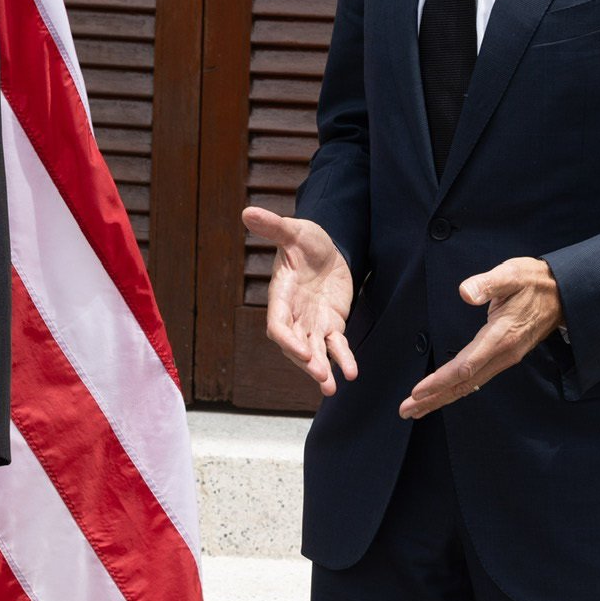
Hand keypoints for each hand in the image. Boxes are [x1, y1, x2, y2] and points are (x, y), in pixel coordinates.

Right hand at [242, 206, 356, 395]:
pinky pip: (336, 346)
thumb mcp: (293, 231)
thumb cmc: (305, 240)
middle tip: (320, 376)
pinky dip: (343, 359)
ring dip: (322, 369)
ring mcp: (312, 323)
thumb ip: (273, 227)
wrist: (327, 248)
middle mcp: (294, 315)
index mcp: (281, 296)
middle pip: (295, 346)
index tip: (302, 352)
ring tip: (331, 388)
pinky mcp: (331, 325)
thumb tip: (248, 212)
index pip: (278, 325)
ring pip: (315, 352)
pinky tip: (351, 373)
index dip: (288, 340)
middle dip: (306, 362)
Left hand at [400, 257, 562, 419]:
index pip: (465, 366)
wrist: (563, 294)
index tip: (417, 391)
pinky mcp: (505, 357)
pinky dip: (458, 390)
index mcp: (501, 336)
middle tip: (407, 410)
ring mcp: (505, 358)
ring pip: (470, 385)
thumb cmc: (534, 282)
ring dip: (443, 397)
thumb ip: (488, 283)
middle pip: (464, 384)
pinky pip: (478, 379)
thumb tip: (465, 292)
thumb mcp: (512, 274)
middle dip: (434, 397)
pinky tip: (445, 394)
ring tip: (418, 408)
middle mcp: (503, 354)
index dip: (440, 380)